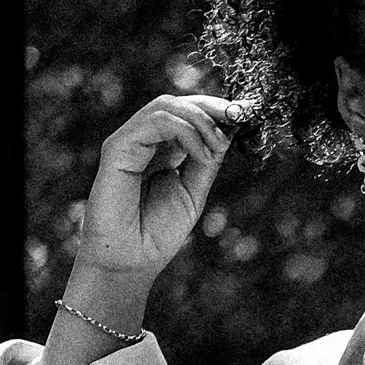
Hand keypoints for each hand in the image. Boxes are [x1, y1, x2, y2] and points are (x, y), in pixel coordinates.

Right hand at [71, 91, 242, 308]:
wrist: (129, 261)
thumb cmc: (156, 233)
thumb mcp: (193, 192)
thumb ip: (206, 162)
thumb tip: (228, 131)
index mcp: (163, 150)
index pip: (189, 114)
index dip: (217, 110)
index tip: (248, 114)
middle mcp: (145, 141)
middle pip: (179, 102)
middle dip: (213, 107)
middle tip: (240, 118)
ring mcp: (129, 142)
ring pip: (167, 105)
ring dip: (202, 120)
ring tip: (219, 146)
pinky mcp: (117, 147)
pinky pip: (154, 122)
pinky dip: (185, 131)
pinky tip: (202, 155)